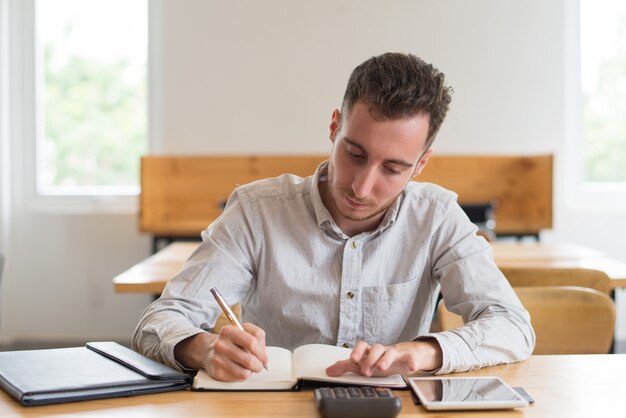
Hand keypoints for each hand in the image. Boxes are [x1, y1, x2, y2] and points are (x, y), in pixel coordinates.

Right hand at [174, 323, 267, 381]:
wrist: (208, 349)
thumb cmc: (231, 341)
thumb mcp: (244, 331)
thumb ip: (257, 338)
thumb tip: (264, 357)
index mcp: (229, 331)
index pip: (252, 342)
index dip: (261, 352)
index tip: (264, 357)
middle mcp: (221, 345)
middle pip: (249, 360)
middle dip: (258, 365)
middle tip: (259, 365)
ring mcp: (217, 359)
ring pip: (245, 372)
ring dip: (250, 371)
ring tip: (248, 366)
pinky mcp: (216, 372)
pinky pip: (238, 378)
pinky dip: (242, 375)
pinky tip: (238, 369)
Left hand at [325, 339, 442, 376]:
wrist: (406, 354)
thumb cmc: (381, 359)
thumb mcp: (364, 364)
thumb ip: (346, 367)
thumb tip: (329, 371)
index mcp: (370, 351)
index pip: (362, 346)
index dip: (357, 352)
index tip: (352, 359)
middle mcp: (382, 350)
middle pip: (375, 348)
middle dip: (370, 359)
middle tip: (366, 371)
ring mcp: (395, 353)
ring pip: (390, 352)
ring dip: (385, 359)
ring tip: (381, 368)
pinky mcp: (408, 358)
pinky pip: (411, 358)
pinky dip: (412, 362)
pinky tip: (411, 368)